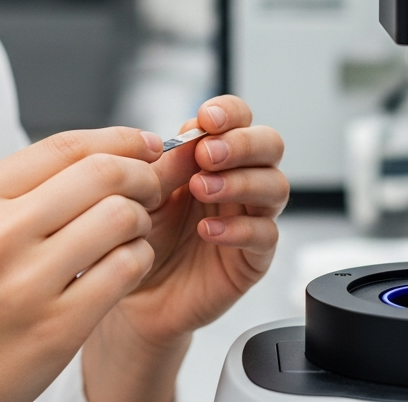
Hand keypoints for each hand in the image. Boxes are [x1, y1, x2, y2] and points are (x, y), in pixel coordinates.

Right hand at [0, 127, 164, 401]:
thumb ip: (19, 190)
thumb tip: (100, 153)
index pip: (65, 146)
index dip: (119, 139)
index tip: (146, 144)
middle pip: (102, 174)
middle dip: (143, 175)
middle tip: (152, 187)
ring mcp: (25, 281)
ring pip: (121, 217)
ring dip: (142, 221)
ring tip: (131, 234)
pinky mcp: (56, 326)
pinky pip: (126, 269)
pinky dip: (139, 261)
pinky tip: (126, 267)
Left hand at [83, 96, 287, 401]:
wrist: (131, 295)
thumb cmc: (137, 238)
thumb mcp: (141, 193)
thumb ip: (165, 165)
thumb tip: (189, 137)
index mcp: (211, 156)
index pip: (239, 119)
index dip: (230, 113)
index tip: (207, 119)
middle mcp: (237, 181)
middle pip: (270, 145)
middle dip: (243, 144)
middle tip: (209, 155)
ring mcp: (249, 217)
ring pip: (275, 186)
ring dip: (241, 182)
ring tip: (203, 189)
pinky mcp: (253, 257)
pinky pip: (265, 235)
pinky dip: (238, 229)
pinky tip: (208, 231)